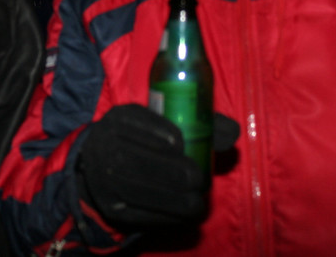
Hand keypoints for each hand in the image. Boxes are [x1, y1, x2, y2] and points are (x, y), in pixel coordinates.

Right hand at [76, 104, 238, 229]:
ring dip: (172, 199)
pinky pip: (138, 214)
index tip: (179, 143)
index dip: (156, 132)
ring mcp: (104, 179)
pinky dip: (165, 216)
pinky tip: (184, 213)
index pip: (134, 121)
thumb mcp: (161, 123)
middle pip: (134, 160)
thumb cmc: (146, 140)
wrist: (106, 166)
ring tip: (197, 202)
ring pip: (136, 191)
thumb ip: (198, 124)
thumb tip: (231, 132)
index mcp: (118, 119)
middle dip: (170, 172)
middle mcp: (103, 146)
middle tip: (197, 178)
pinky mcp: (112, 208)